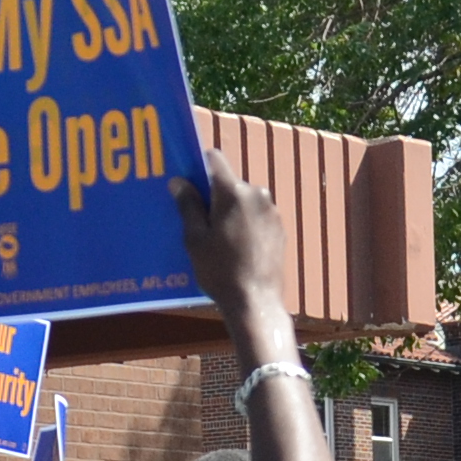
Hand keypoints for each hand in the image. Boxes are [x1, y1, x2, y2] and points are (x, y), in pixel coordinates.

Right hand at [172, 161, 291, 351]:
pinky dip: (246, 223)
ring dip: (232, 210)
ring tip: (219, 239)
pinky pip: (257, 215)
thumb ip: (188, 205)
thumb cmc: (220, 271)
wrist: (256, 302)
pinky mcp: (280, 227)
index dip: (200, 164)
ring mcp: (272, 210)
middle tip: (200, 221)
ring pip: (244, 200)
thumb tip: (179, 181)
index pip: (215, 159)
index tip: (190, 180)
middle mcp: (257, 193)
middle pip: (229, 182)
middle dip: (214, 196)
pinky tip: (237, 248)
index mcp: (233, 192)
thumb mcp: (195, 239)